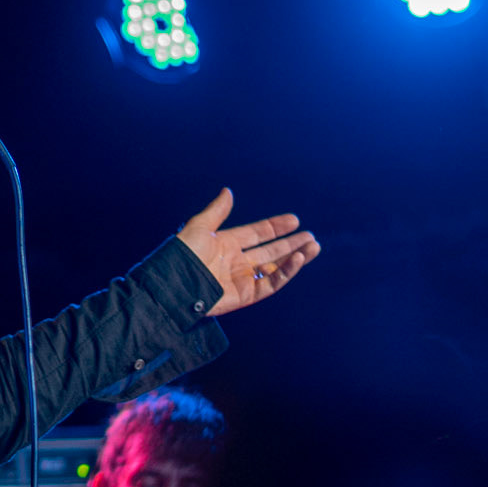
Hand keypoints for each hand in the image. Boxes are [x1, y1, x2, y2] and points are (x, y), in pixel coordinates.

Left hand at [177, 187, 319, 315]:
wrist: (174, 284)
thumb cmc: (182, 255)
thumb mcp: (200, 227)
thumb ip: (217, 211)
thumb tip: (228, 191)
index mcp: (226, 244)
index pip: (256, 234)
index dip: (275, 227)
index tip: (295, 220)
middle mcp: (236, 262)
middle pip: (270, 251)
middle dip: (291, 244)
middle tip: (310, 237)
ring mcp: (241, 279)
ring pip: (275, 267)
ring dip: (295, 257)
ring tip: (313, 246)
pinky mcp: (245, 295)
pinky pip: (271, 283)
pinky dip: (286, 272)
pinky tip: (298, 258)